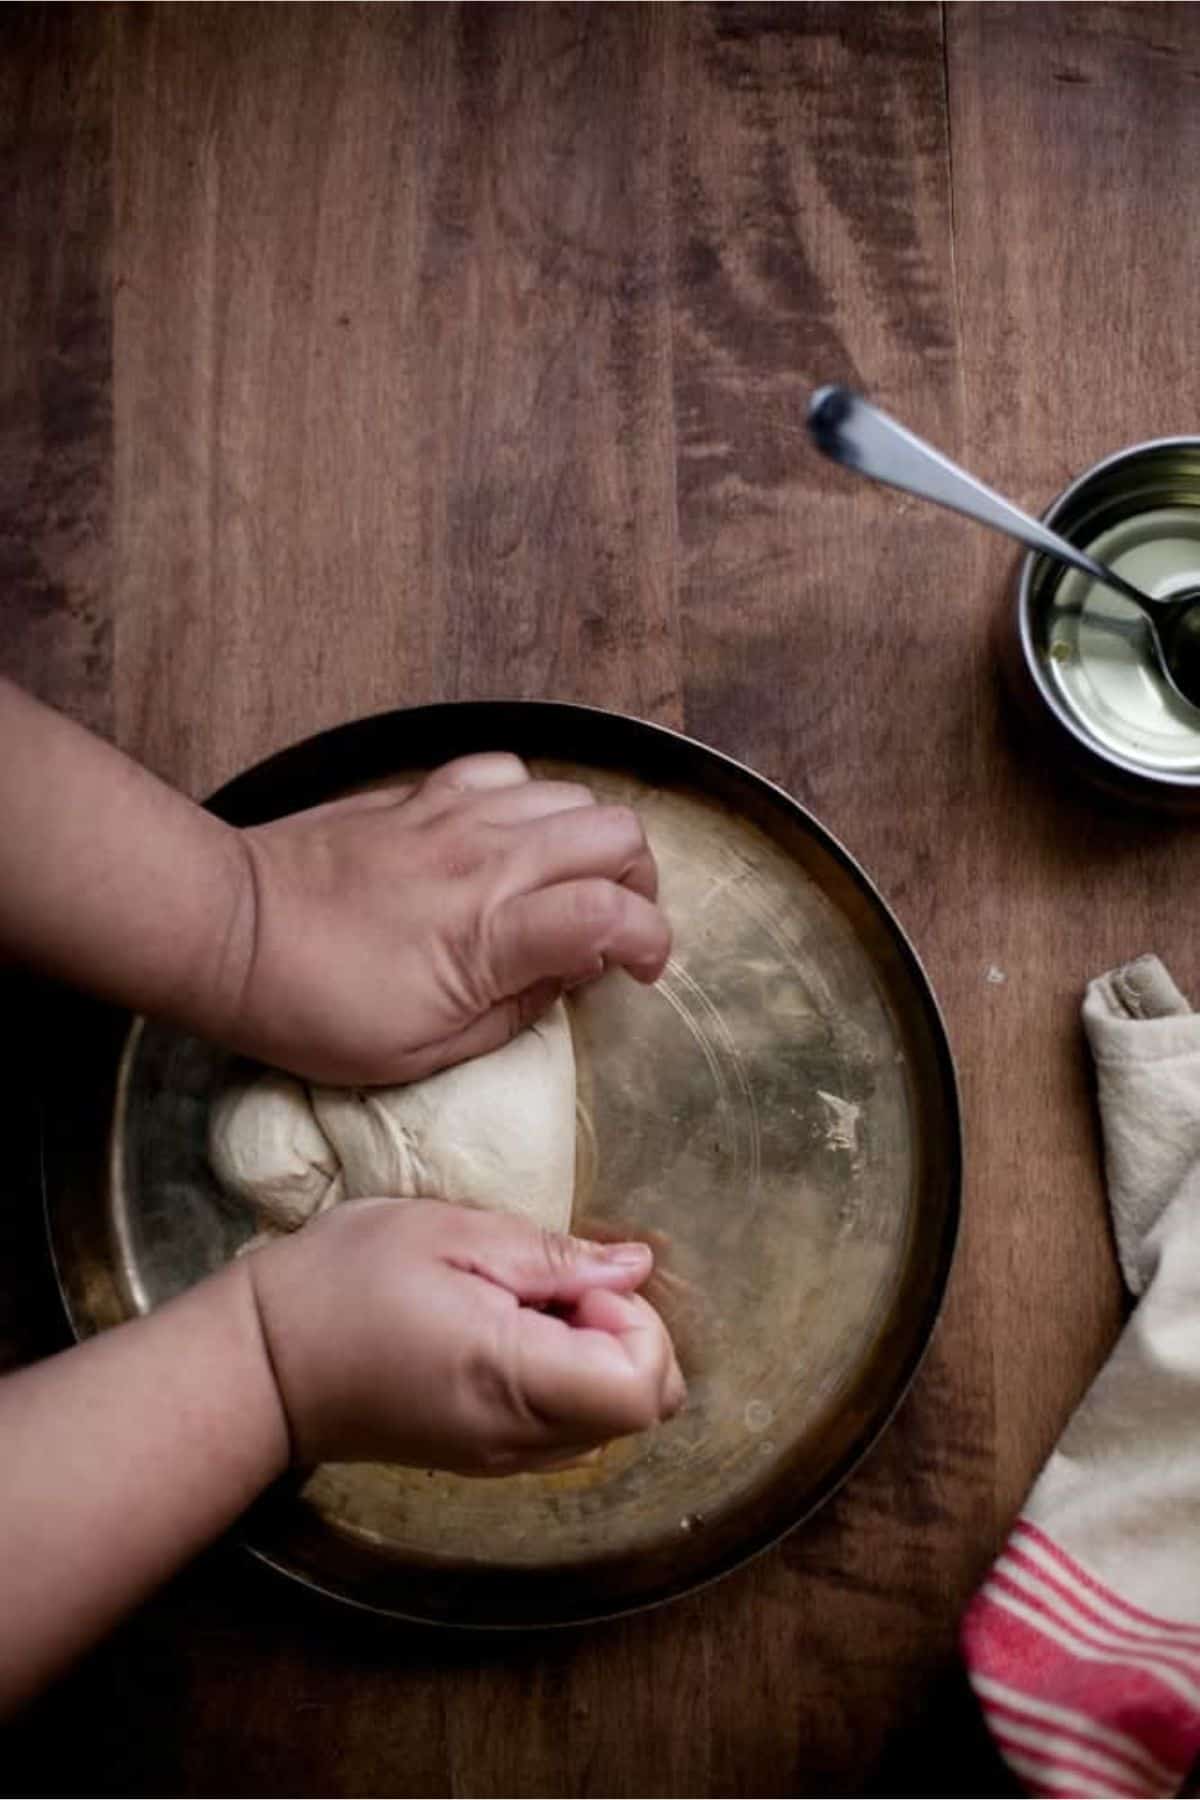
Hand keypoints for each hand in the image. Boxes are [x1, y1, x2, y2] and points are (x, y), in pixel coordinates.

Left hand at [226, 753, 670, 1084]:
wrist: (230, 931)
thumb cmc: (314, 1008)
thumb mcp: (424, 1053)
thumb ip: (516, 1012)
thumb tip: (573, 976)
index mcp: (491, 934)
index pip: (615, 914)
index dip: (651, 942)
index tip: (640, 971)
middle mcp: (487, 859)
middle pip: (616, 834)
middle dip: (636, 883)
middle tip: (609, 926)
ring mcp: (454, 814)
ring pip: (572, 795)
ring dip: (587, 842)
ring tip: (561, 885)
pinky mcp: (420, 793)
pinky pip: (508, 771)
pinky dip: (528, 802)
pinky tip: (505, 841)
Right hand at [245, 1199, 685, 1471]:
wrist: (261, 1363)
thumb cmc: (344, 1281)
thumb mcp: (449, 1232)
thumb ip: (553, 1255)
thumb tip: (635, 1266)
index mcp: (511, 1380)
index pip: (642, 1389)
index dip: (637, 1324)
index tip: (579, 1284)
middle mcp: (517, 1439)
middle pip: (640, 1410)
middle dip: (626, 1336)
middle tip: (554, 1287)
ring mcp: (502, 1460)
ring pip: (610, 1421)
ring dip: (595, 1357)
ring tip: (523, 1306)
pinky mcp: (485, 1458)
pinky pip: (567, 1427)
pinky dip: (566, 1379)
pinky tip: (507, 1333)